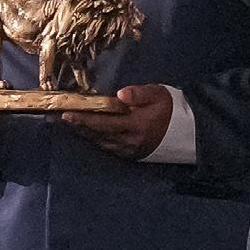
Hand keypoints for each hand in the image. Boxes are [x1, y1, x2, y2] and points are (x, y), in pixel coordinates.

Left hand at [57, 84, 173, 158]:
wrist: (188, 131)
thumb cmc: (171, 109)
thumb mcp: (159, 94)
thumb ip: (139, 93)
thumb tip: (119, 95)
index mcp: (135, 125)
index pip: (103, 122)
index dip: (84, 119)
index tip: (66, 114)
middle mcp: (129, 141)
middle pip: (98, 134)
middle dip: (78, 126)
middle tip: (60, 119)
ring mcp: (130, 150)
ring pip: (101, 142)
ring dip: (85, 134)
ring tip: (72, 125)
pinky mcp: (133, 155)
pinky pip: (109, 148)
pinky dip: (97, 140)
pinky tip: (90, 134)